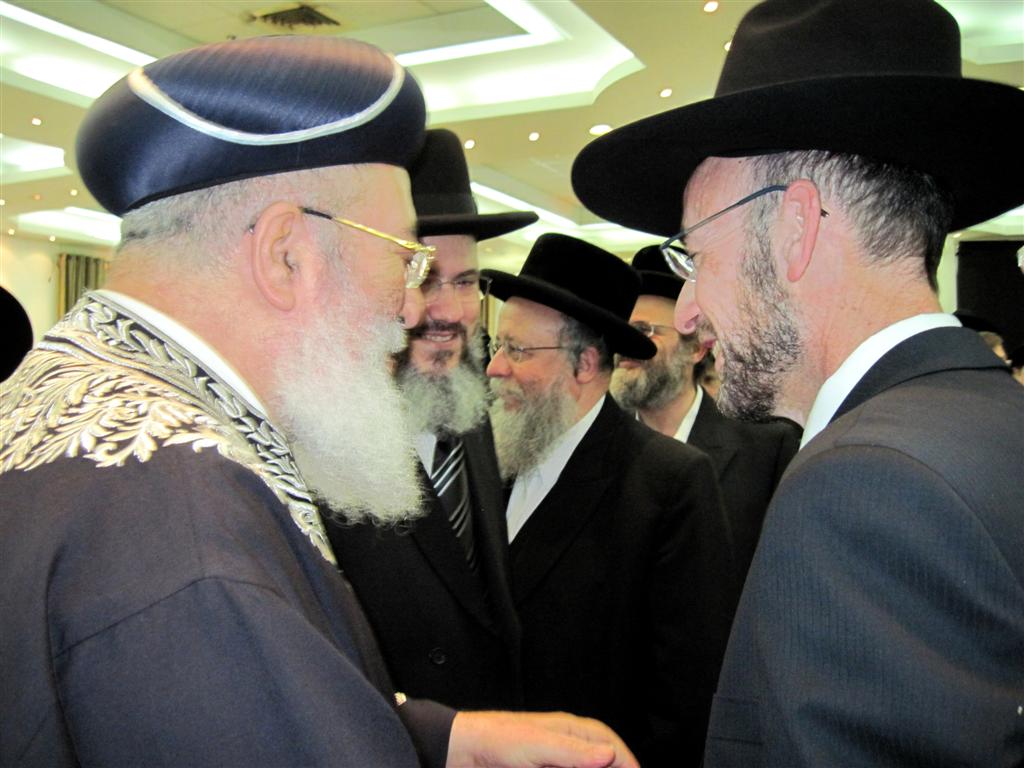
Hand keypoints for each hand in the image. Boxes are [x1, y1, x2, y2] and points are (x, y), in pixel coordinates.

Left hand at [446, 710, 638, 767]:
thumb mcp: (538, 745)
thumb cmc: (499, 739)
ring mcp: (556, 759)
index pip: (609, 744)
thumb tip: (609, 754)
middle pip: (602, 759)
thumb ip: (572, 752)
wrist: (465, 751)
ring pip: (587, 765)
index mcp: (570, 730)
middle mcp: (567, 744)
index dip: (627, 760)